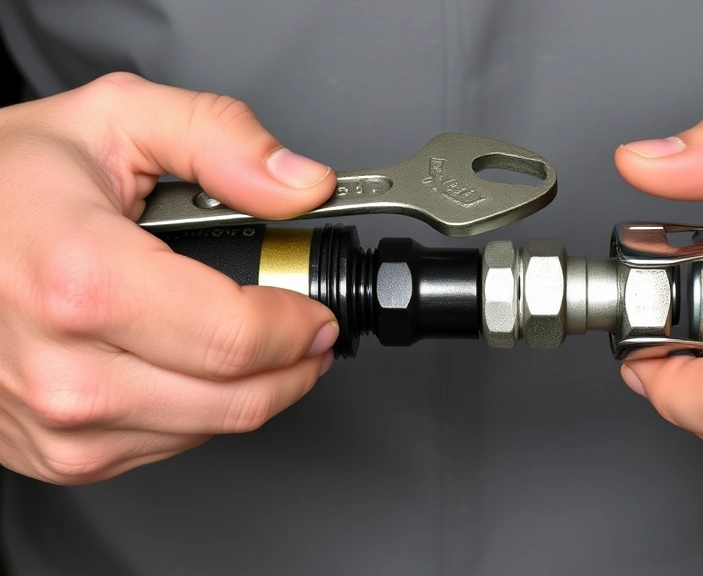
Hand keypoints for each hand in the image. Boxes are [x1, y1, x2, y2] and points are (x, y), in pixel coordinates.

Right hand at [0, 73, 338, 483]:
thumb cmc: (5, 182)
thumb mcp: (116, 119)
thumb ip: (220, 138)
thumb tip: (300, 184)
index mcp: (82, 281)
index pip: (235, 338)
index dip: (298, 326)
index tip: (315, 309)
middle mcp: (62, 370)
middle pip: (233, 399)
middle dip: (293, 364)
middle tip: (305, 330)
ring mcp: (54, 423)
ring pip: (206, 430)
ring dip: (251, 391)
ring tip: (252, 341)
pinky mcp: (52, 453)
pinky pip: (163, 447)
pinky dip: (197, 409)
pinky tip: (187, 363)